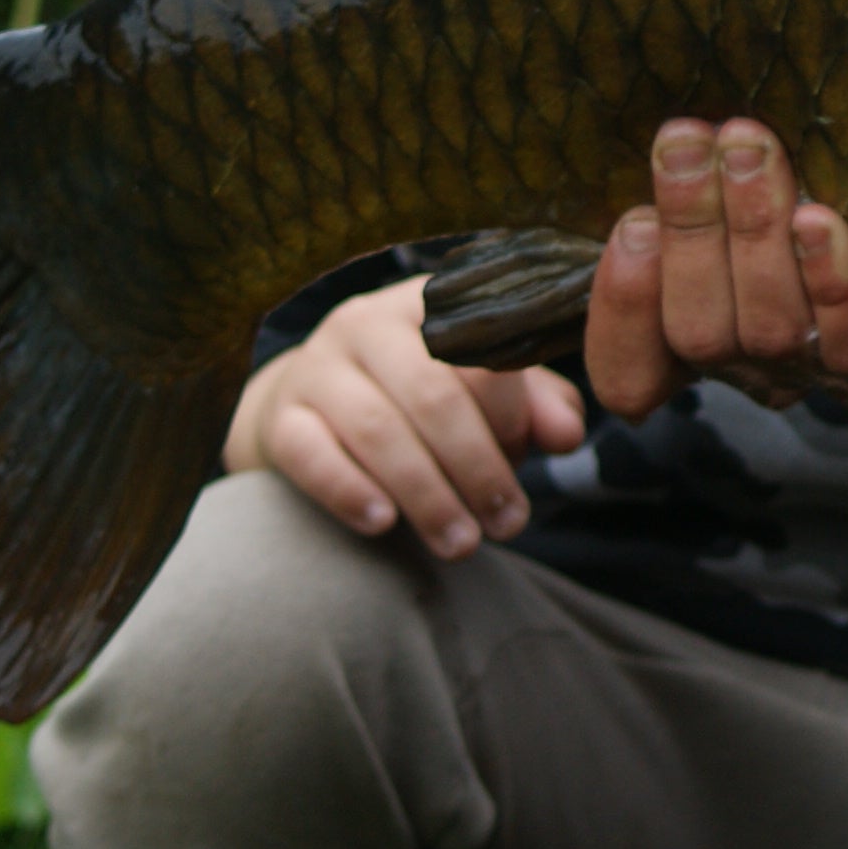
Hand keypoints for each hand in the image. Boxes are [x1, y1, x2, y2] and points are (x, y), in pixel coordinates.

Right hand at [223, 275, 585, 555]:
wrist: (314, 411)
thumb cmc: (421, 400)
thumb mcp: (484, 394)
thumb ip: (535, 406)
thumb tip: (567, 434)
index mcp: (431, 304)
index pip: (480, 351)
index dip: (510, 414)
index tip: (530, 464)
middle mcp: (368, 322)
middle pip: (431, 393)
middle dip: (477, 467)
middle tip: (507, 525)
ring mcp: (317, 366)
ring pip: (376, 428)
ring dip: (426, 494)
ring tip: (462, 544)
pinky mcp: (280, 417)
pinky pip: (311, 453)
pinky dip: (350, 491)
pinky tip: (384, 524)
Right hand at [585, 115, 847, 416]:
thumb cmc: (816, 183)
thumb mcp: (737, 186)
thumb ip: (689, 178)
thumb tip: (662, 130)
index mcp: (702, 335)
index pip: (629, 372)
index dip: (622, 311)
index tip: (631, 222)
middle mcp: (757, 367)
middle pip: (699, 333)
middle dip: (690, 230)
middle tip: (687, 141)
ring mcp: (827, 371)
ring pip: (769, 328)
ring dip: (754, 231)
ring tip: (748, 147)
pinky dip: (833, 282)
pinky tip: (821, 222)